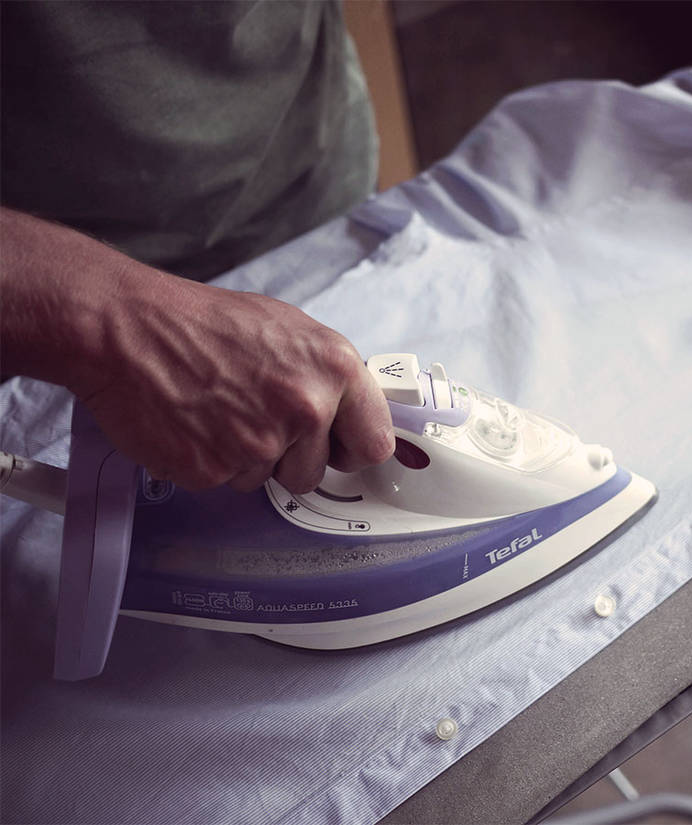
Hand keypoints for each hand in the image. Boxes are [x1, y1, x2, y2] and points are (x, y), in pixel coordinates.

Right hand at [81, 275, 394, 491]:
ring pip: (269, 479)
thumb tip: (352, 411)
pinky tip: (196, 423)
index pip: (375, 442)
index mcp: (334, 368)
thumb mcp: (289, 330)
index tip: (343, 448)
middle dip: (292, 455)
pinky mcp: (216, 469)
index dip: (353, 448)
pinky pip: (227, 483)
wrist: (128, 329)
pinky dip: (211, 461)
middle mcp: (306, 408)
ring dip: (249, 458)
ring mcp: (261, 443)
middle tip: (258, 418)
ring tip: (221, 412)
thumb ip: (328, 376)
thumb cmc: (203, 323)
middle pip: (317, 471)